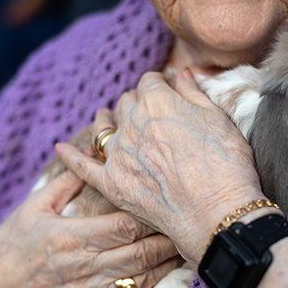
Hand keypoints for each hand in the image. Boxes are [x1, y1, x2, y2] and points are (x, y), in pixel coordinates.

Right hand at [0, 170, 181, 287]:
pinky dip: (151, 280)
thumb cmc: (10, 246)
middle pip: (141, 252)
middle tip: (189, 220)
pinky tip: (165, 266)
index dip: (149, 214)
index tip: (167, 199)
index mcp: (69, 238)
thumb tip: (92, 152)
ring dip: (167, 260)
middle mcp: (84, 269)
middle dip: (168, 237)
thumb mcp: (33, 206)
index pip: (123, 226)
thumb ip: (68, 182)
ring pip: (142, 276)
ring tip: (187, 242)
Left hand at [56, 70, 265, 265]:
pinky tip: (60, 149)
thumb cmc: (226, 165)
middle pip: (126, 103)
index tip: (165, 93)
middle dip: (136, 103)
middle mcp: (132, 123)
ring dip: (104, 120)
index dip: (158, 85)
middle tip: (147, 114)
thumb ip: (194, 94)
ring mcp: (119, 155)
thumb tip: (181, 75)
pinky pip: (83, 168)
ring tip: (103, 117)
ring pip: (104, 128)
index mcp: (157, 101)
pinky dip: (71, 157)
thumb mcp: (218, 119)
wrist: (216, 212)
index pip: (150, 82)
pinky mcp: (112, 184)